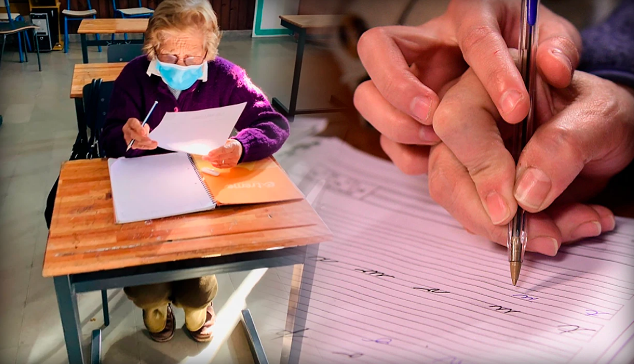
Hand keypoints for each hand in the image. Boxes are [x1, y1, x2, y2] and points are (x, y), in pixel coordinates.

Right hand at [122, 118, 156, 149]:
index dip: (139, 129)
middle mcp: (127, 130)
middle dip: (142, 139)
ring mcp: (127, 138)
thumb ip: (144, 128)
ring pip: (135, 143)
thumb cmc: (140, 126)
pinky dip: (146, 146)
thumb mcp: (144, 124)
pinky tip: (153, 146)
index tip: (144, 132)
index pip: (134, 124)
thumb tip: (145, 134)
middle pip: (133, 135)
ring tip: (154, 144)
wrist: (136, 130)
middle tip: (150, 141)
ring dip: (145, 144)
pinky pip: (138, 146)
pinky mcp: (131, 144)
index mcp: (131, 122)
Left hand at [203, 139, 242, 167]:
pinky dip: (217, 165)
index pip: (223, 150)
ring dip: (213, 161)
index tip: (209, 154)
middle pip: (221, 157)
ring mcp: (234, 160)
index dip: (216, 152)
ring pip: (221, 162)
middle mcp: (234, 154)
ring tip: (207, 159)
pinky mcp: (233, 164)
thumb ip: (221, 144)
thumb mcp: (228, 141)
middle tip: (204, 157)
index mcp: (233, 146)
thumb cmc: (232, 144)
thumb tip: (211, 148)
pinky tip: (213, 163)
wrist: (241, 149)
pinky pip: (223, 166)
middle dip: (211, 158)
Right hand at [353, 0, 580, 174]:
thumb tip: (553, 68)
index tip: (517, 110)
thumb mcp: (551, 38)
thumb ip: (558, 48)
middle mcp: (424, 46)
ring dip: (394, 122)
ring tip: (434, 141)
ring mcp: (407, 82)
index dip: (491, 72)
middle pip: (376, 49)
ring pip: (367, 95)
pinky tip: (432, 161)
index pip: (470, 36)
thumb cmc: (526, 48)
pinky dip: (403, 152)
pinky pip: (384, 136)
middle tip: (433, 115)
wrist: (510, 70)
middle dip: (398, 85)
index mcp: (467, 16)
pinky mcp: (404, 116)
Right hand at [426, 68, 633, 254]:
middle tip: (544, 235)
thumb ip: (564, 146)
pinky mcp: (472, 184)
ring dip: (505, 231)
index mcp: (488, 83)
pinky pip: (476, 217)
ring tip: (562, 233)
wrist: (603, 132)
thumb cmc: (598, 112)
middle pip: (447, 170)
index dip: (481, 165)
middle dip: (490, 213)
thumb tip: (524, 194)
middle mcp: (465, 117)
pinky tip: (559, 230)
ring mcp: (463, 153)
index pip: (459, 122)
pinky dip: (514, 235)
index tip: (513, 205)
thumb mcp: (599, 119)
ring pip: (455, 200)